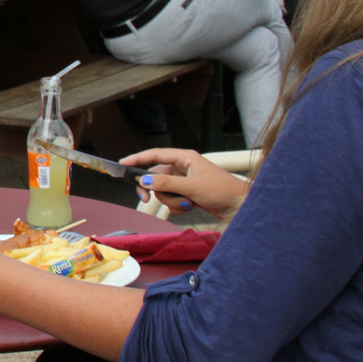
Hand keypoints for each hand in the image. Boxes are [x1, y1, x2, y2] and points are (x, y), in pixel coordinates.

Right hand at [123, 148, 248, 218]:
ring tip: (188, 204)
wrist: (239, 206)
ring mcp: (185, 181)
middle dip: (155, 190)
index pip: (155, 154)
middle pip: (156, 176)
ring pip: (163, 191)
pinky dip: (178, 206)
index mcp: (185, 158)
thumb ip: (165, 183)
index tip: (122, 164)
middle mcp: (183, 167)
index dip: (137, 158)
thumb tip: (144, 180)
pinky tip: (191, 207)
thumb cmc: (222, 191)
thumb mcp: (191, 186)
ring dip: (172, 201)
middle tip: (145, 198)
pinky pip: (172, 199)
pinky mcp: (187, 193)